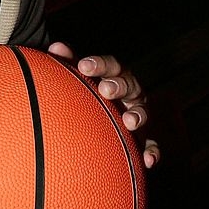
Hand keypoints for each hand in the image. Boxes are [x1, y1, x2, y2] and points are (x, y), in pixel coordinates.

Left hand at [48, 41, 159, 169]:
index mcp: (116, 74)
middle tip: (105, 89)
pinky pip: (152, 144)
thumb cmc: (94, 90)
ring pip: (142, 112)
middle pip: (128, 85)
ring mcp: (139, 113)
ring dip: (138, 116)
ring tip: (130, 122)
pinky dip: (152, 152)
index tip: (84, 66)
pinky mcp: (145, 137)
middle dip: (118, 86)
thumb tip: (55, 46)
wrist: (112, 111)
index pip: (110, 65)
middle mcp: (131, 92)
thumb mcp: (85, 75)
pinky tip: (148, 161)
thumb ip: (70, 61)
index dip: (99, 64)